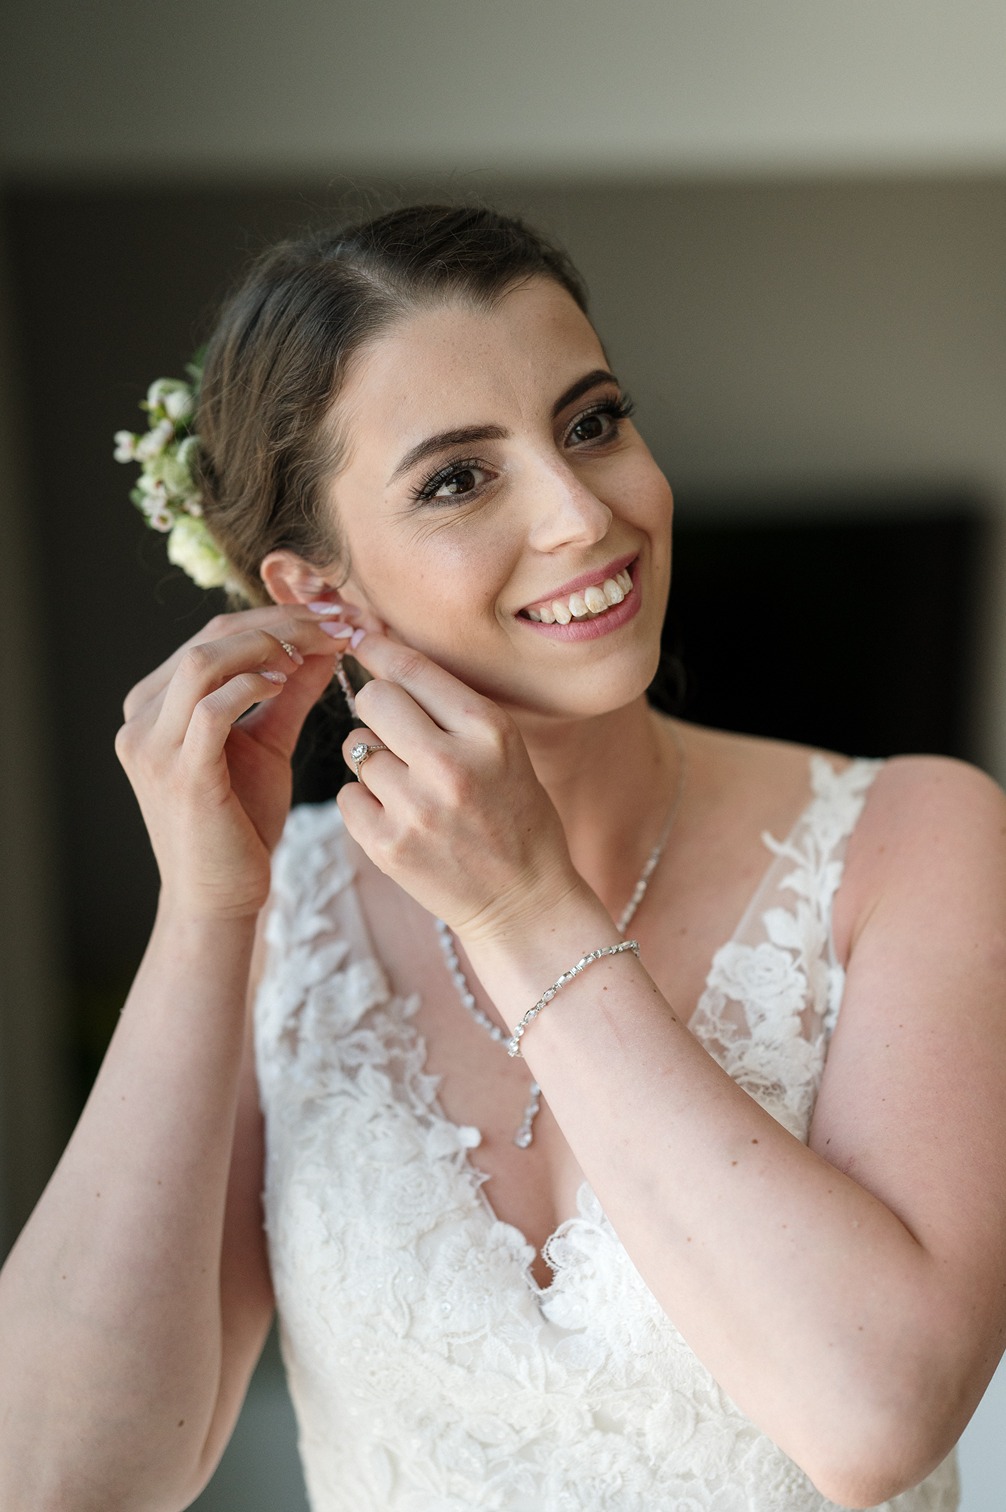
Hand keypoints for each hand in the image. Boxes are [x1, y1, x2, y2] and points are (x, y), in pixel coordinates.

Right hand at [116, 606, 351, 920]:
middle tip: (339, 620)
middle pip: (211, 638)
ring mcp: (152, 746)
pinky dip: (253, 686)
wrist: (219, 897)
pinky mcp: (178, 773)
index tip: (332, 613)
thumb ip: (290, 693)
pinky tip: (289, 684)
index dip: (275, 615)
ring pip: (205, 662)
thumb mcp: (268, 744)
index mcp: (154, 704)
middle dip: (282, 621)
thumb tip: (326, 645)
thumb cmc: (241, 824)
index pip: (213, 635)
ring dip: (271, 645)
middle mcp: (140, 718)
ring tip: (319, 649)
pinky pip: (212, 708)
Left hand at [337, 631, 586, 943]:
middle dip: (377, 707)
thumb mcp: (503, 748)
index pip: (412, 668)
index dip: (378, 648)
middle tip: (398, 731)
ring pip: (357, 749)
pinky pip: (348, 796)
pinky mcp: (388, 846)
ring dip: (375, 762)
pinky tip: (401, 818)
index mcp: (488, 731)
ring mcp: (417, 809)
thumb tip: (381, 651)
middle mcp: (452, 765)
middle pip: (373, 700)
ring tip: (413, 789)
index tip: (359, 636)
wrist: (524, 901)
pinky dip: (366, 803)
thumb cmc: (514, 813)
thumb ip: (450, 705)